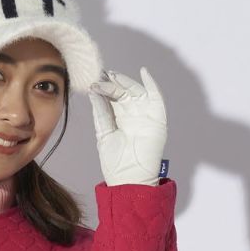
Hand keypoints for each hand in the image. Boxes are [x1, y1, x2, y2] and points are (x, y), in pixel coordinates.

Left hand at [88, 66, 167, 186]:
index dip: (103, 88)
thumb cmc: (115, 162)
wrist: (129, 177)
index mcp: (118, 119)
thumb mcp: (103, 133)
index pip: (111, 98)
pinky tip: (143, 72)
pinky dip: (151, 84)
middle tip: (100, 76)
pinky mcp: (157, 117)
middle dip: (112, 83)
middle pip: (122, 92)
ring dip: (125, 81)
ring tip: (112, 75)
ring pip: (136, 91)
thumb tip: (93, 90)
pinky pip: (156, 96)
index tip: (93, 80)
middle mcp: (131, 114)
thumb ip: (101, 112)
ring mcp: (144, 115)